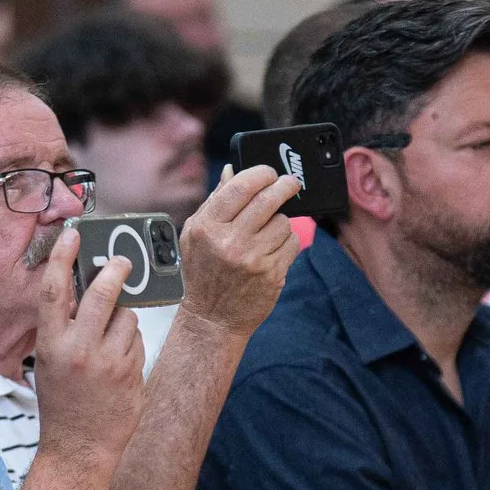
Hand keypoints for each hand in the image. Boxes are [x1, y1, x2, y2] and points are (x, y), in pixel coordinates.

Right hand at [30, 225, 141, 465]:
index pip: (53, 290)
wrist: (79, 449)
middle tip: (124, 261)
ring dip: (124, 319)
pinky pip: (138, 343)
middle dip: (117, 270)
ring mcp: (108, 363)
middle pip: (103, 293)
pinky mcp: (131, 374)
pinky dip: (132, 346)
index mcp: (50, 344)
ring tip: (112, 340)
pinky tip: (120, 366)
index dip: (63, 257)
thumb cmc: (62, 403)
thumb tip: (84, 289)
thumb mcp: (49, 361)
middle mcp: (78, 350)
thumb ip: (64, 327)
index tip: (74, 234)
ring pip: (128, 318)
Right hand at [177, 165, 302, 339]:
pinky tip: (273, 250)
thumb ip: (215, 201)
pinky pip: (293, 244)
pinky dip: (287, 243)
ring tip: (268, 232)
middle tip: (290, 183)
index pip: (241, 187)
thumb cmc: (203, 272)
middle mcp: (230, 242)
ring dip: (281, 222)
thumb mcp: (196, 234)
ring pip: (284, 222)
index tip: (269, 172)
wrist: (212, 318)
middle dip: (285, 185)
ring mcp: (253, 259)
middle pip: (269, 199)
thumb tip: (233, 170)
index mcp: (208, 227)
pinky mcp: (272, 274)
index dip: (261, 173)